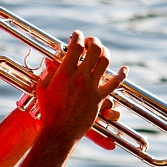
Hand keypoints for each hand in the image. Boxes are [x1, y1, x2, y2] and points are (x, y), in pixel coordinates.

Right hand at [35, 31, 126, 147]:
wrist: (59, 131)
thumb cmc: (48, 111)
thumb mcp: (42, 88)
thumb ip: (48, 73)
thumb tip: (51, 64)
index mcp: (64, 72)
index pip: (75, 47)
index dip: (77, 36)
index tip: (76, 35)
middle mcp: (80, 77)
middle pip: (93, 49)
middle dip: (92, 41)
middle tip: (89, 41)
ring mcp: (91, 87)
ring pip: (105, 61)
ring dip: (104, 52)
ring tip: (101, 51)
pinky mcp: (99, 98)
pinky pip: (115, 83)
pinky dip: (121, 75)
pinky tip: (124, 69)